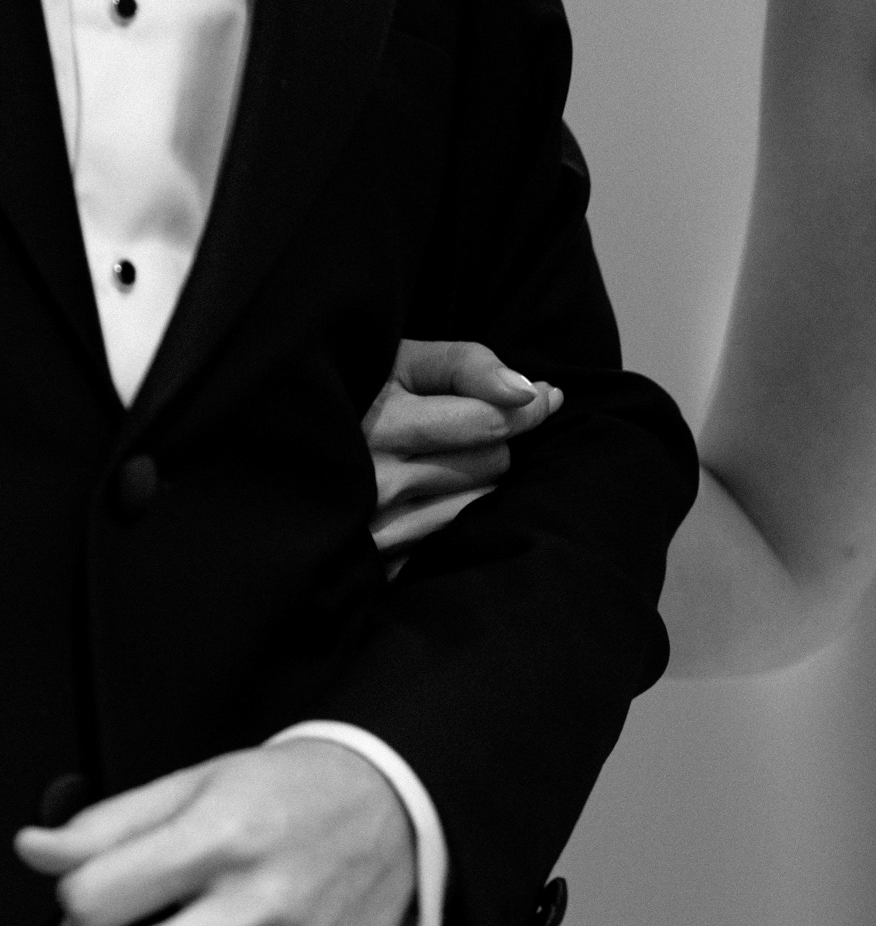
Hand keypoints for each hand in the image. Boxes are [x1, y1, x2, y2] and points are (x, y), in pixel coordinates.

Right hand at [364, 339, 561, 556]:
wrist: (279, 454)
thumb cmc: (351, 396)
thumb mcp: (397, 360)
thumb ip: (465, 364)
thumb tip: (530, 392)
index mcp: (379, 421)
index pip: (488, 420)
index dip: (529, 406)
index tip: (545, 396)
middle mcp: (378, 481)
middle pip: (492, 461)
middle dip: (495, 438)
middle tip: (466, 425)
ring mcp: (378, 530)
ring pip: (482, 502)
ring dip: (480, 477)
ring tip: (443, 457)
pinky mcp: (382, 565)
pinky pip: (457, 538)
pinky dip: (460, 514)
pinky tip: (436, 494)